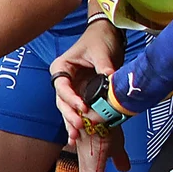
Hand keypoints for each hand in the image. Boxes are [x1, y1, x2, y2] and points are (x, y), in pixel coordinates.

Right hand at [50, 22, 120, 138]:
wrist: (107, 34)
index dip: (71, 98)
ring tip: (75, 137)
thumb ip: (104, 67)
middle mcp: (64, 80)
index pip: (62, 86)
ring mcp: (73, 89)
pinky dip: (78, 122)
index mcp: (62, 68)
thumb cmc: (99, 39)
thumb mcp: (101, 52)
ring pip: (68, 109)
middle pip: (62, 101)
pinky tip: (77, 137)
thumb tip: (111, 80)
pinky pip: (79, 110)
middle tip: (79, 126)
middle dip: (69, 115)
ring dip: (71, 123)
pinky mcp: (83, 94)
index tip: (83, 107)